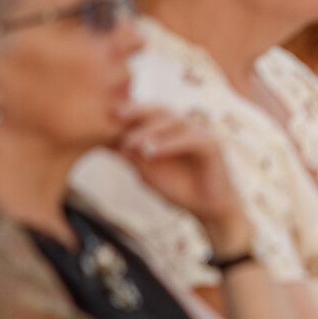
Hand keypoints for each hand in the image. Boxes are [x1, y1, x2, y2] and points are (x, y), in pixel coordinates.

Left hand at [111, 105, 249, 251]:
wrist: (206, 209)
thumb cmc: (178, 189)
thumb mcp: (146, 171)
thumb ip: (132, 155)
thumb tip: (107, 139)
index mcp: (170, 129)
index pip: (148, 112)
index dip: (129, 110)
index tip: (106, 114)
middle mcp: (185, 126)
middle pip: (160, 109)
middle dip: (137, 111)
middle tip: (116, 117)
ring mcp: (200, 132)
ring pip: (173, 120)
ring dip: (149, 131)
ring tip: (131, 144)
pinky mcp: (211, 144)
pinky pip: (189, 138)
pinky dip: (168, 144)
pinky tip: (151, 153)